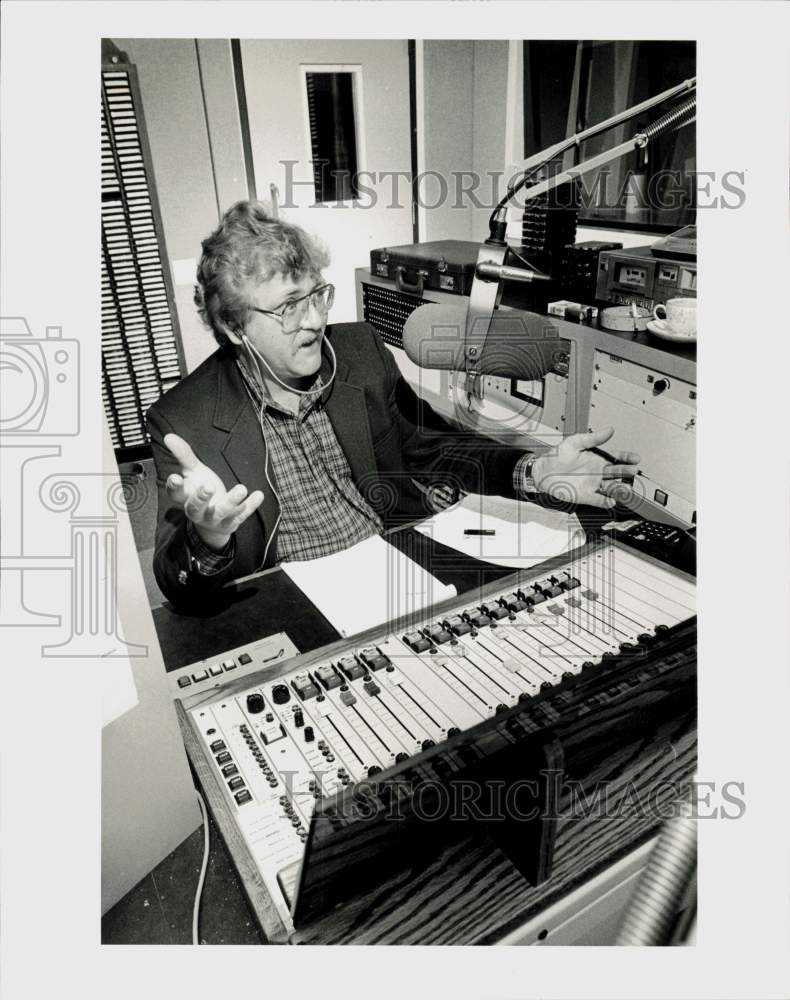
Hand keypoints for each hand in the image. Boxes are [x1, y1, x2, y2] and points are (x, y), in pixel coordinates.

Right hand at [163, 433, 263, 550]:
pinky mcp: (230, 523)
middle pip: (195, 507)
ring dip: (231, 501)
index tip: (175, 477)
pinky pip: (240, 516)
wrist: (213, 523)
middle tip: (210, 486)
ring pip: (221, 512)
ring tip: (242, 488)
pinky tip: (259, 495)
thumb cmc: (199, 491)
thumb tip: (169, 436)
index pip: (176, 494)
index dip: (174, 486)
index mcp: (185, 497)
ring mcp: (214, 519)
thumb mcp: (193, 472)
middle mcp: (197, 511)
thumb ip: (183, 455)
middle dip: (201, 497)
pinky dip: (250, 506)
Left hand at [532, 427, 639, 509]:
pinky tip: (611, 500)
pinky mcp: (585, 495)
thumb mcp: (574, 442)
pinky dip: (606, 501)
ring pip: (612, 487)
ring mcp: (593, 484)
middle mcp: (597, 472)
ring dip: (620, 488)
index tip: (635, 458)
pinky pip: (599, 500)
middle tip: (633, 471)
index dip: (626, 458)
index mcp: (597, 458)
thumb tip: (609, 430)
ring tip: (626, 487)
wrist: (542, 471)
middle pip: (617, 473)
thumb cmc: (557, 456)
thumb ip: (592, 438)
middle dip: (626, 472)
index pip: (616, 458)